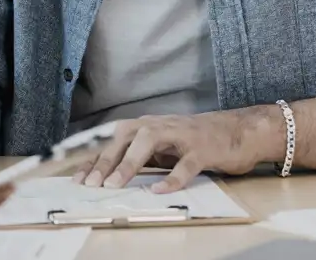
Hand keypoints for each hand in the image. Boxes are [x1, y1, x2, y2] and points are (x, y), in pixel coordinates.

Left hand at [73, 109, 273, 193]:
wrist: (237, 131)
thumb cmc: (194, 141)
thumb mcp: (162, 147)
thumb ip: (138, 157)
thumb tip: (107, 174)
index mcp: (148, 125)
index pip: (114, 139)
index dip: (95, 157)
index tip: (78, 178)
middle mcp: (160, 125)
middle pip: (125, 136)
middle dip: (106, 159)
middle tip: (91, 183)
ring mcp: (182, 135)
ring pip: (149, 142)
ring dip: (129, 163)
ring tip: (114, 184)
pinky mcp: (203, 149)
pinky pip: (185, 164)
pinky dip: (172, 177)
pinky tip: (159, 190)